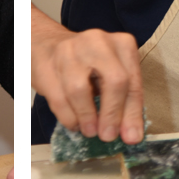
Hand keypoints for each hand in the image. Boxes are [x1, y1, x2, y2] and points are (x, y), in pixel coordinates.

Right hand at [31, 5, 142, 143]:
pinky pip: (58, 98)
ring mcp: (70, 50)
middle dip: (112, 114)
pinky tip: (74, 123)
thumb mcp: (112, 76)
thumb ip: (124, 103)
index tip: (131, 137)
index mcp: (122, 44)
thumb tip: (131, 135)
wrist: (48, 45)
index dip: (132, 113)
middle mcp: (98, 42)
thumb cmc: (87, 65)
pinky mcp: (46, 64)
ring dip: (87, 117)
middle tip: (108, 136)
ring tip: (90, 131)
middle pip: (113, 81)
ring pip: (79, 90)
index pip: (132, 82)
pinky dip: (68, 117)